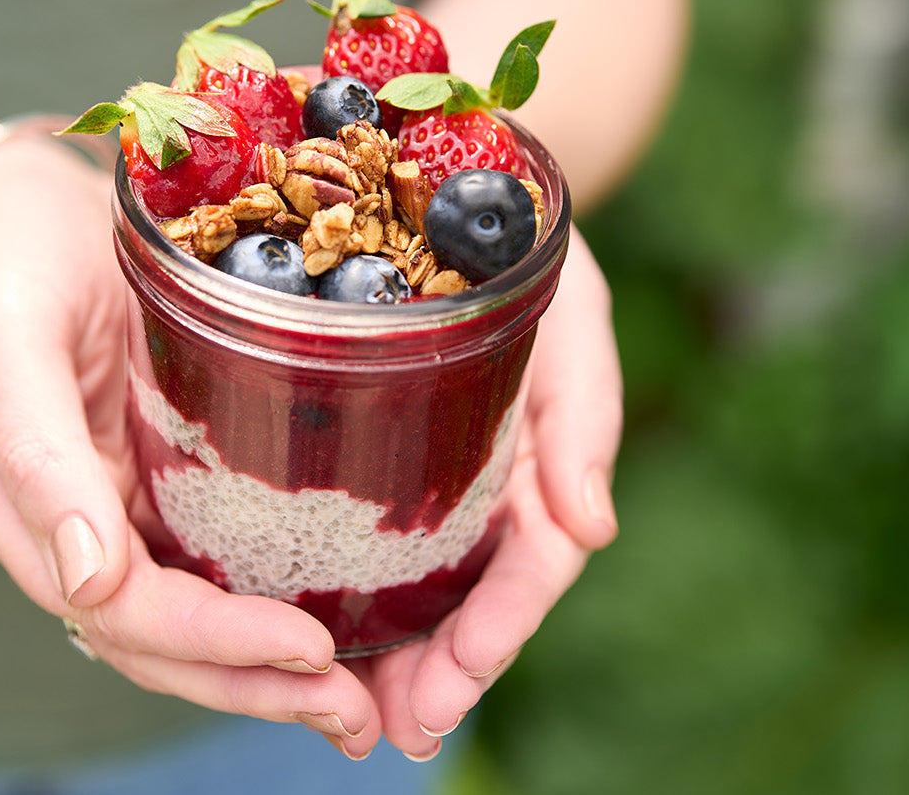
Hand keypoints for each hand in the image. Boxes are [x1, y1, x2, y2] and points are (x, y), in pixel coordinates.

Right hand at [0, 137, 383, 757]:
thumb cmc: (0, 256)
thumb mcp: (4, 338)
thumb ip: (36, 458)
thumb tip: (87, 580)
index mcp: (10, 503)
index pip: (114, 608)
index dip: (208, 642)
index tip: (306, 649)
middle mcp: (52, 525)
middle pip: (147, 639)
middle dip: (245, 683)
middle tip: (352, 713)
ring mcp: (92, 507)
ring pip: (169, 620)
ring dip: (252, 671)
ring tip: (348, 701)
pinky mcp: (132, 477)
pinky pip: (188, 565)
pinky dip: (245, 610)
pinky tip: (314, 629)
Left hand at [345, 226, 621, 758]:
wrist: (447, 177)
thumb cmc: (516, 237)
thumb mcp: (570, 307)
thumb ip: (585, 409)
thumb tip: (593, 530)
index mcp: (539, 448)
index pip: (532, 562)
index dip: (498, 632)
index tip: (453, 689)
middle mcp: (485, 471)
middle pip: (472, 592)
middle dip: (443, 671)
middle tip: (398, 731)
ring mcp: (430, 464)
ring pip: (419, 581)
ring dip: (396, 656)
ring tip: (357, 716)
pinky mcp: (368, 442)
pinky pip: (363, 530)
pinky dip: (350, 592)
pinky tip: (316, 632)